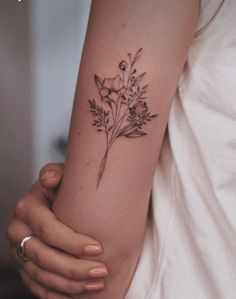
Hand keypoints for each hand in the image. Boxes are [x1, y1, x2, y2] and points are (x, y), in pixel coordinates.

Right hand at [7, 163, 107, 298]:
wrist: (52, 200)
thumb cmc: (62, 188)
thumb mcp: (60, 175)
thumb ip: (55, 172)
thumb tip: (49, 178)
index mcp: (27, 208)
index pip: (49, 231)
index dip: (73, 243)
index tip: (99, 248)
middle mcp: (18, 231)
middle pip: (44, 257)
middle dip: (75, 268)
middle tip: (102, 271)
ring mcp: (19, 251)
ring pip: (42, 276)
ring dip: (71, 285)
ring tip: (97, 284)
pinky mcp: (24, 266)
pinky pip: (37, 287)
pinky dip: (57, 295)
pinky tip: (78, 296)